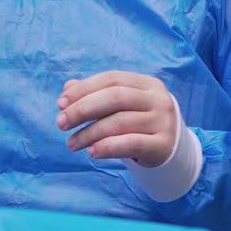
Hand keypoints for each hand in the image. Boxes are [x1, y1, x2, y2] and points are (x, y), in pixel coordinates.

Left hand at [56, 71, 179, 167]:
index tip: (60, 103)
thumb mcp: (121, 105)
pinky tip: (92, 152)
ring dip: (89, 133)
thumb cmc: (138, 121)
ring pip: (120, 122)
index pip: (111, 79)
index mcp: (147, 83)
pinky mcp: (163, 144)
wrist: (170, 147)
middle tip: (61, 123)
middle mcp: (158, 99)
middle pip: (115, 97)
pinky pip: (132, 143)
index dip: (84, 89)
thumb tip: (67, 89)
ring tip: (72, 144)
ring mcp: (163, 121)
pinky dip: (108, 147)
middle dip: (83, 109)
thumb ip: (95, 94)